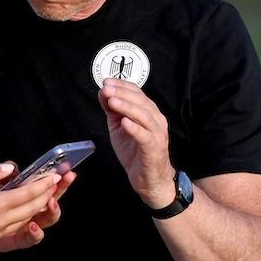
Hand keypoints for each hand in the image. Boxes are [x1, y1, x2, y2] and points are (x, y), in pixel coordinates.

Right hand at [0, 163, 60, 250]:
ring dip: (36, 208)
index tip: (55, 176)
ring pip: (23, 221)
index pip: (28, 194)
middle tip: (56, 184)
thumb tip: (11, 168)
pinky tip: (22, 211)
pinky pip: (11, 230)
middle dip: (46, 195)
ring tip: (44, 196)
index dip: (44, 184)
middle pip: (31, 209)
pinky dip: (21, 218)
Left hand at [0, 169, 75, 251]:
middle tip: (69, 176)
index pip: (43, 185)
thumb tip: (13, 168)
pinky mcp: (14, 241)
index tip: (66, 168)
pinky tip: (32, 226)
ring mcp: (22, 227)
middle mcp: (25, 211)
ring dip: (53, 211)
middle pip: (50, 201)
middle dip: (61, 189)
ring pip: (45, 220)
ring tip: (51, 201)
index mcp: (19, 195)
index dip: (55, 177)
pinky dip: (35, 234)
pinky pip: (29, 239)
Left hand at [97, 78, 174, 208]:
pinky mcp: (154, 148)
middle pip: (140, 101)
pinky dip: (135, 128)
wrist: (148, 178)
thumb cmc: (135, 152)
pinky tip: (124, 122)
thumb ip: (112, 110)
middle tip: (107, 89)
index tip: (106, 82)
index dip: (121, 86)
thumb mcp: (118, 127)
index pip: (136, 93)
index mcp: (148, 112)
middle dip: (122, 93)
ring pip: (144, 115)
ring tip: (112, 101)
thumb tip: (103, 92)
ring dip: (127, 107)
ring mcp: (157, 134)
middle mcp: (155, 120)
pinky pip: (145, 136)